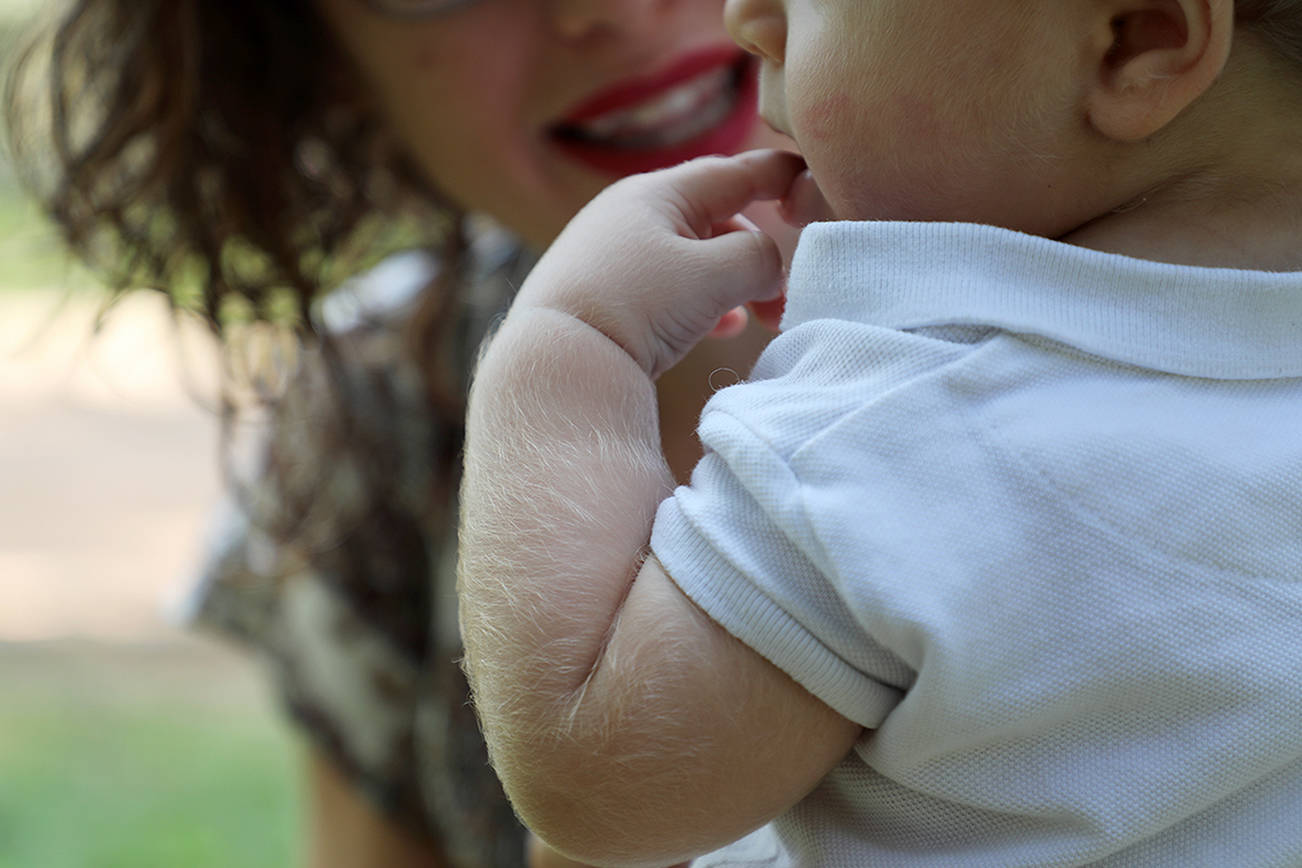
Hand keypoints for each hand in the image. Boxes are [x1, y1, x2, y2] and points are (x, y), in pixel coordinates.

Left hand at [513, 149, 805, 378]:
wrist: (557, 362)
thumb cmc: (638, 305)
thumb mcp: (715, 275)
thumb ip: (761, 258)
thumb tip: (768, 267)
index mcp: (658, 192)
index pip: (734, 172)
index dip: (781, 176)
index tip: (815, 187)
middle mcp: (630, 213)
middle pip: (716, 219)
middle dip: (758, 254)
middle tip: (783, 296)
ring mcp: (612, 254)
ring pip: (692, 257)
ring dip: (732, 283)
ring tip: (755, 318)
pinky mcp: (601, 293)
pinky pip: (667, 287)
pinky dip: (700, 302)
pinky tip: (718, 327)